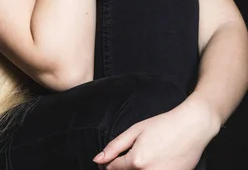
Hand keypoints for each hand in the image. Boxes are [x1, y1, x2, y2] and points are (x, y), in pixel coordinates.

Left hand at [92, 102, 213, 169]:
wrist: (192, 127)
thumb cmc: (163, 125)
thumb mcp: (136, 130)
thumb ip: (115, 147)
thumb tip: (97, 160)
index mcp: (136, 161)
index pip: (113, 169)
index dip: (107, 164)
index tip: (108, 161)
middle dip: (120, 169)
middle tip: (128, 158)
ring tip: (141, 159)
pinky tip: (154, 162)